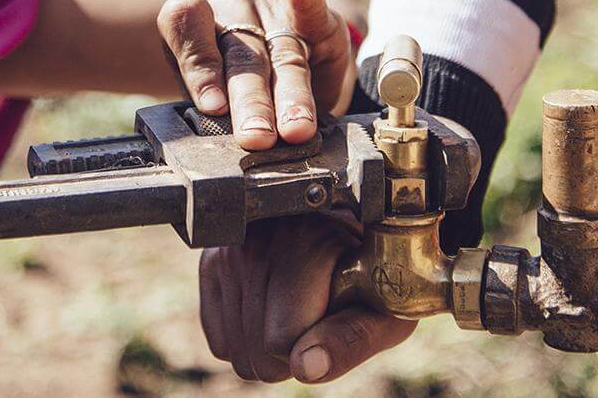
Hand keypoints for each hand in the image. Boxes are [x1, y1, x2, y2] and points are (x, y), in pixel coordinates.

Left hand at [158, 0, 355, 149]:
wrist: (272, 74)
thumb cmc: (226, 90)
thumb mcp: (207, 101)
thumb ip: (210, 110)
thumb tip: (222, 128)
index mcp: (194, 24)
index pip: (186, 30)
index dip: (201, 68)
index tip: (214, 107)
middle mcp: (234, 9)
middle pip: (242, 58)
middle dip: (251, 101)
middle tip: (256, 136)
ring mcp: (275, 10)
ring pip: (284, 57)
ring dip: (291, 95)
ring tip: (296, 129)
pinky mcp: (320, 20)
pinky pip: (313, 13)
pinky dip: (309, 1)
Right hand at [199, 216, 414, 382]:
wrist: (353, 228)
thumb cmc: (376, 274)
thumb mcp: (385, 307)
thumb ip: (352, 339)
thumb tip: (305, 368)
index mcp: (305, 244)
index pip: (280, 342)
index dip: (314, 347)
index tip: (335, 317)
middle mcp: (257, 241)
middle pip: (255, 354)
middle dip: (290, 353)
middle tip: (318, 316)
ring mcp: (229, 252)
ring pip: (234, 352)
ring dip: (267, 347)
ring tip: (297, 308)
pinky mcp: (211, 262)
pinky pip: (219, 341)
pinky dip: (246, 339)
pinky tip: (272, 311)